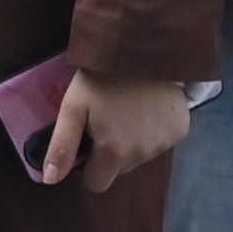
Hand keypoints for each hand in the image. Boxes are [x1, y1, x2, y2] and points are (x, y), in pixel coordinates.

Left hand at [37, 73, 197, 188]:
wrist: (143, 49)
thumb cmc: (102, 77)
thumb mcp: (73, 107)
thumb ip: (62, 145)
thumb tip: (50, 180)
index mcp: (115, 153)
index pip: (97, 183)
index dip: (88, 165)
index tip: (88, 141)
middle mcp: (143, 155)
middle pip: (119, 168)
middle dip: (111, 151)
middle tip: (107, 119)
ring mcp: (165, 144)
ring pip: (141, 155)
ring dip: (132, 141)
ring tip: (127, 109)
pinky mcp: (181, 131)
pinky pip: (162, 141)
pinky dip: (154, 130)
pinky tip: (148, 107)